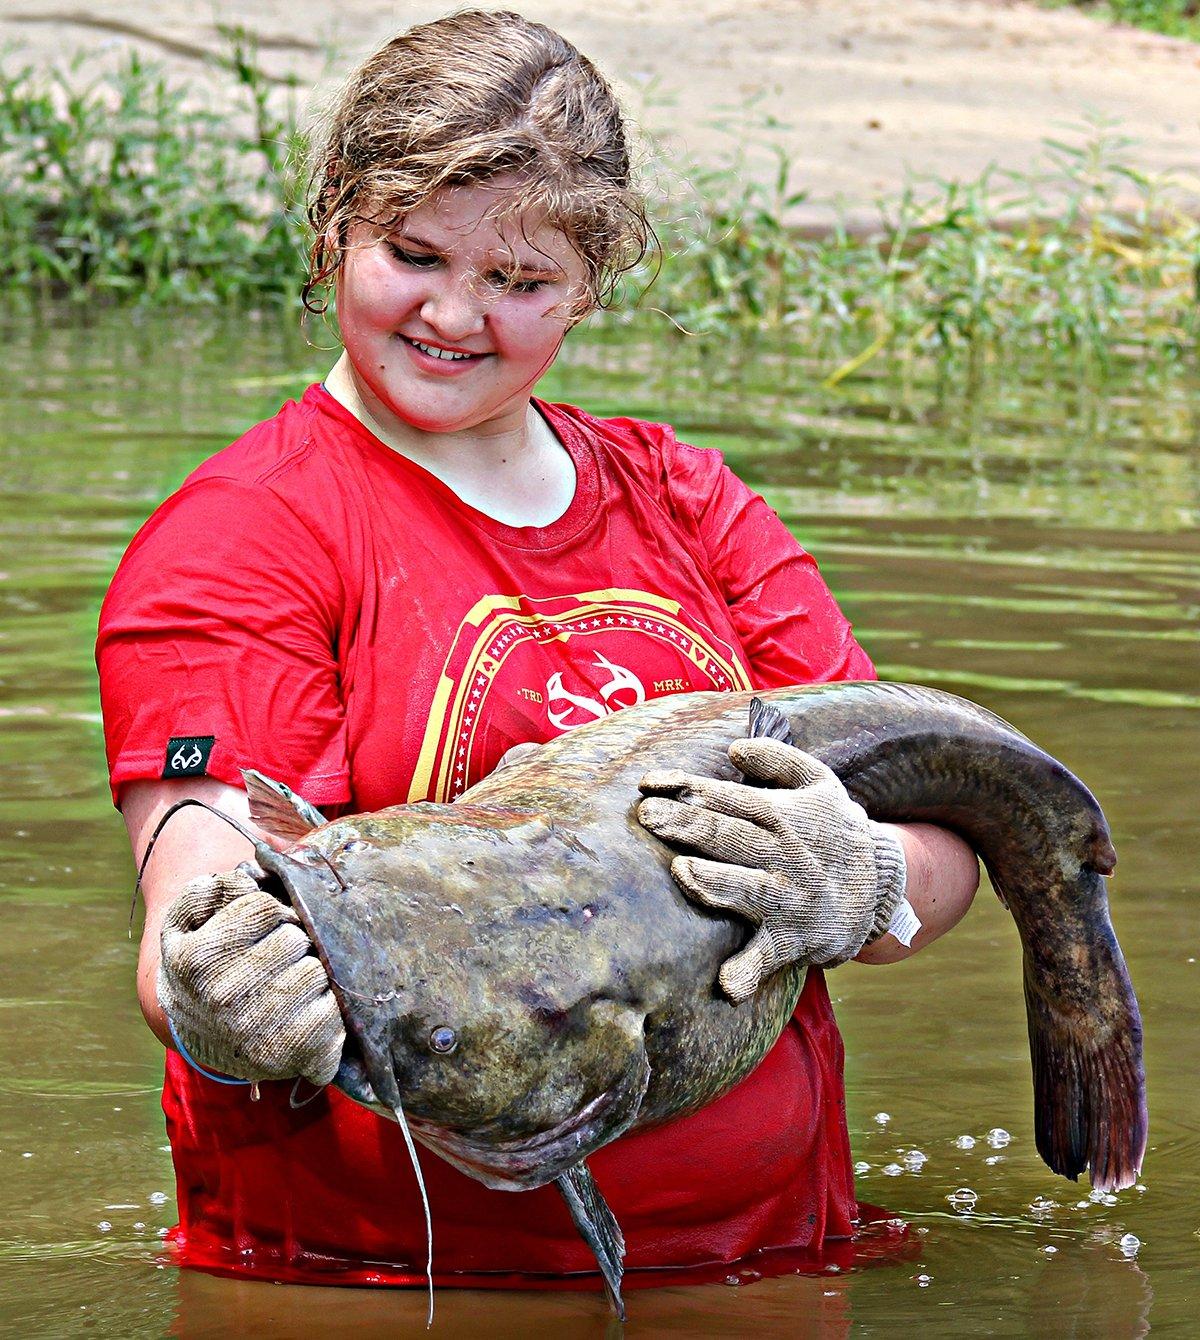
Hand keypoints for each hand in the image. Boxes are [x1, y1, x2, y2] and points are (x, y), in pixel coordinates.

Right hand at [157, 869, 344, 1084]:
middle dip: (293, 938)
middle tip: (282, 953)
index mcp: (201, 960)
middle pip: (295, 938)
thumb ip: (205, 892)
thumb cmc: (202, 966)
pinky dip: (328, 1004)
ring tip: (292, 978)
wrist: (201, 1034)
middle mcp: (228, 998)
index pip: (265, 908)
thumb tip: (246, 878)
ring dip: (312, 968)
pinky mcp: (297, 1057)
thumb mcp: (185, 925)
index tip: (265, 924)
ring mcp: (262, 1033)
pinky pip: (335, 1011)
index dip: (272, 910)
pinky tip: (308, 1006)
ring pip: (318, 971)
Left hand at [637, 738, 906, 1001]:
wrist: (883, 887)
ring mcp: (788, 898)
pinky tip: (727, 985)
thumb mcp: (819, 782)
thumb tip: (734, 749)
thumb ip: (777, 759)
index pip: (727, 797)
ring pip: (745, 888)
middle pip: (728, 838)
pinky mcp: (791, 938)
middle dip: (686, 826)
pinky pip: (767, 957)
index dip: (686, 788)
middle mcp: (784, 855)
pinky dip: (748, 972)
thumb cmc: (833, 830)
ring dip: (714, 883)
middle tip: (647, 817)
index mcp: (783, 814)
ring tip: (682, 873)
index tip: (649, 784)